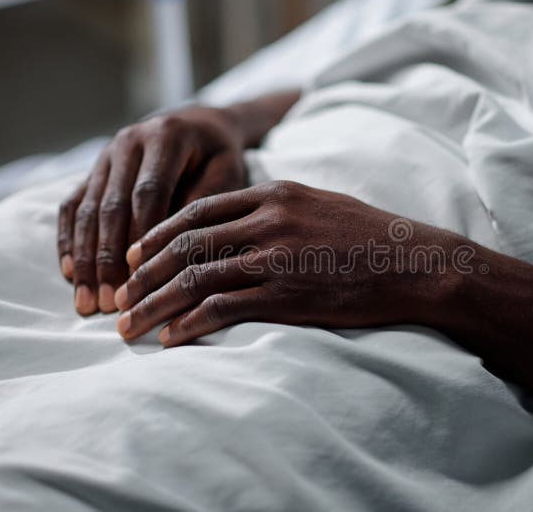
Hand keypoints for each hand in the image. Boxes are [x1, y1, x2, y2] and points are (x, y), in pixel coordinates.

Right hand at [57, 106, 246, 314]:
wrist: (200, 124)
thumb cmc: (220, 156)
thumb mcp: (227, 173)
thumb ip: (204, 204)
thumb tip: (175, 251)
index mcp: (165, 137)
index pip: (148, 193)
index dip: (142, 237)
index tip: (140, 278)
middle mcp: (128, 142)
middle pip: (110, 206)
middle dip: (107, 258)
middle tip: (109, 303)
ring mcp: (105, 155)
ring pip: (87, 210)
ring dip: (85, 258)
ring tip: (87, 301)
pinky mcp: (93, 171)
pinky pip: (73, 206)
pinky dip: (69, 240)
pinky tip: (69, 273)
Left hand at [112, 181, 475, 346]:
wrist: (413, 263)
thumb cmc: (370, 235)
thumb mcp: (320, 204)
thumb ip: (278, 208)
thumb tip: (241, 225)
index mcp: (274, 194)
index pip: (199, 210)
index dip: (160, 233)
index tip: (136, 253)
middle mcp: (268, 221)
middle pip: (186, 245)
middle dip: (144, 273)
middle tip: (119, 297)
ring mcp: (275, 258)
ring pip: (195, 279)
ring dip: (155, 304)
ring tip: (129, 327)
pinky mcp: (286, 295)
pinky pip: (222, 309)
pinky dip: (189, 325)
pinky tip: (171, 339)